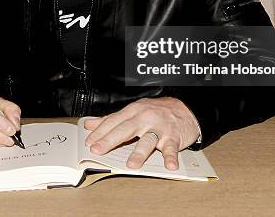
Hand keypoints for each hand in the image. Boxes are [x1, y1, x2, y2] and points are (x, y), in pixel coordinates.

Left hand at [83, 97, 199, 169]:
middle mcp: (145, 118)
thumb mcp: (133, 111)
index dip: (100, 131)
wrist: (185, 109)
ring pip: (148, 139)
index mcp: (133, 111)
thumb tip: (90, 124)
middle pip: (126, 129)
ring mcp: (160, 128)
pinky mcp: (174, 137)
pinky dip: (171, 157)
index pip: (113, 121)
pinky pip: (172, 148)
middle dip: (110, 140)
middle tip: (98, 150)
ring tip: (131, 164)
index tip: (89, 142)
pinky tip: (169, 165)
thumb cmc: (156, 112)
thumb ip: (112, 119)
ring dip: (139, 152)